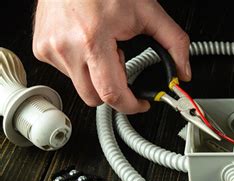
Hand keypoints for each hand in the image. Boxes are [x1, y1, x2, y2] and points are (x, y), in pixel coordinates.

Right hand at [33, 0, 190, 113]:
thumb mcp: (148, 11)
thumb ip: (174, 43)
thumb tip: (183, 70)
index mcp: (93, 40)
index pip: (112, 94)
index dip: (132, 105)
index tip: (141, 103)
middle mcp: (67, 47)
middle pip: (95, 98)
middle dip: (115, 90)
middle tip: (123, 64)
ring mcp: (51, 48)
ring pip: (81, 87)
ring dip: (97, 77)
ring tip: (105, 48)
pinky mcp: (41, 48)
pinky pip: (67, 73)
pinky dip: (82, 66)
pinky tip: (89, 45)